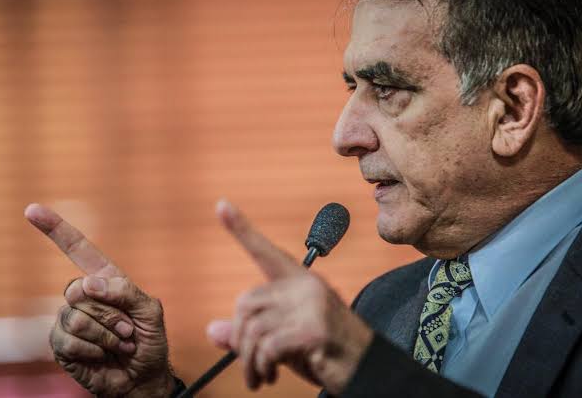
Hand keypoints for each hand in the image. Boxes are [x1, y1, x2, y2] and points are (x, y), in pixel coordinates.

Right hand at [25, 204, 174, 397]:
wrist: (142, 378)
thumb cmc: (149, 341)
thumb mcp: (151, 312)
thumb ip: (126, 292)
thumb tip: (88, 283)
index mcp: (104, 279)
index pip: (77, 248)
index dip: (55, 229)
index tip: (31, 210)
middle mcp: (82, 295)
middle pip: (79, 290)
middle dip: (111, 314)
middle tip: (128, 330)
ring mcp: (69, 319)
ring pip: (76, 317)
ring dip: (106, 335)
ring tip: (119, 344)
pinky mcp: (60, 344)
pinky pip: (69, 341)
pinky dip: (94, 350)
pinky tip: (103, 356)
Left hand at [206, 201, 372, 393]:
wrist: (368, 370)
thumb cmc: (325, 353)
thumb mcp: (284, 339)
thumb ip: (251, 332)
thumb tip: (212, 330)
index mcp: (300, 281)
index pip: (265, 251)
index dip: (240, 229)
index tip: (220, 205)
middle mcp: (305, 286)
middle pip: (246, 303)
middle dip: (240, 339)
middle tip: (251, 366)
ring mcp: (311, 306)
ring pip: (253, 329)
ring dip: (250, 361)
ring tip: (261, 376)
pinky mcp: (313, 330)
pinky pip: (267, 347)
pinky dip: (262, 367)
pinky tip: (272, 375)